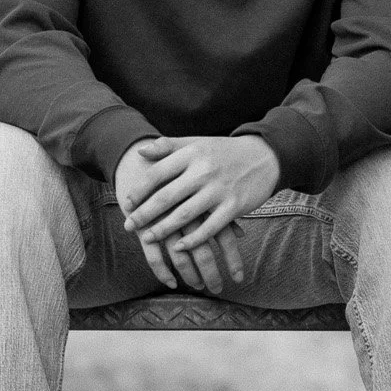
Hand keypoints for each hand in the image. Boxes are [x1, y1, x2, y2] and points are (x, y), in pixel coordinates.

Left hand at [114, 135, 279, 295]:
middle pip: (167, 196)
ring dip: (164, 229)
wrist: (265, 156)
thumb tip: (140, 152)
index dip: (140, 190)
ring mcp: (220, 190)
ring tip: (147, 239)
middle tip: (128, 226)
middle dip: (145, 214)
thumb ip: (169, 146)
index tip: (126, 203)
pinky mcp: (235, 206)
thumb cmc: (224, 152)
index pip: (158, 173)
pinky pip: (210, 227)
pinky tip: (180, 248)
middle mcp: (204, 171)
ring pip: (185, 214)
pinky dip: (194, 239)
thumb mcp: (197, 143)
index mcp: (192, 154)